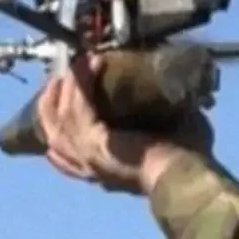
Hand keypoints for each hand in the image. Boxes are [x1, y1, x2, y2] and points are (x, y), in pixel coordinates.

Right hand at [37, 54, 210, 194]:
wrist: (185, 174)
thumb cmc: (185, 160)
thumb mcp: (164, 139)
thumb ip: (156, 125)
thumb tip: (168, 99)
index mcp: (104, 171)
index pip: (65, 157)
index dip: (56, 129)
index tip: (59, 102)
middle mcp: (90, 168)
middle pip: (54, 135)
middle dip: (52, 104)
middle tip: (60, 77)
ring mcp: (89, 157)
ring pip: (60, 120)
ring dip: (67, 88)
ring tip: (77, 64)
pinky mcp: (94, 144)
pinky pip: (77, 110)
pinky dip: (82, 85)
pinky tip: (90, 65)